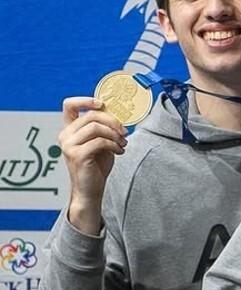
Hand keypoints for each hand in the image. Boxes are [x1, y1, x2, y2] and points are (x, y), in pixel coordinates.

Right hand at [58, 97, 128, 234]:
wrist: (92, 190)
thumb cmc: (97, 166)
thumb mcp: (101, 143)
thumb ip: (103, 129)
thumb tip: (118, 114)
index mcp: (70, 130)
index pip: (69, 105)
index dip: (85, 100)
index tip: (102, 103)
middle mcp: (65, 135)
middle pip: (91, 116)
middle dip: (113, 121)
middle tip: (125, 132)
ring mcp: (69, 145)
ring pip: (96, 127)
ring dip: (115, 135)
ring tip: (123, 144)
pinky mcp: (77, 155)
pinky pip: (100, 142)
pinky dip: (114, 145)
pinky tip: (119, 151)